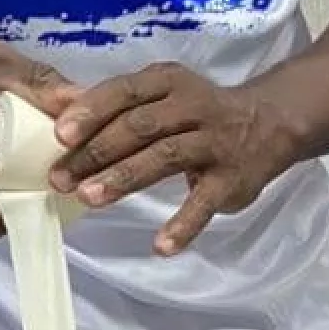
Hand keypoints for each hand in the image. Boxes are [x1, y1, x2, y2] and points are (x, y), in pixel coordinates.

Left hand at [49, 63, 298, 254]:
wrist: (271, 123)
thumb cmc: (200, 111)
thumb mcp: (163, 94)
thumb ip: (116, 103)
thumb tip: (57, 105)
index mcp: (170, 83)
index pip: (126, 91)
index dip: (93, 111)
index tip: (59, 135)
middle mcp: (195, 107)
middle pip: (141, 126)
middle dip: (98, 151)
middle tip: (61, 179)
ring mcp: (216, 143)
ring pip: (166, 157)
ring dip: (126, 178)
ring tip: (90, 199)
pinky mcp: (232, 179)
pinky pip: (205, 202)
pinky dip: (184, 225)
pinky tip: (161, 246)